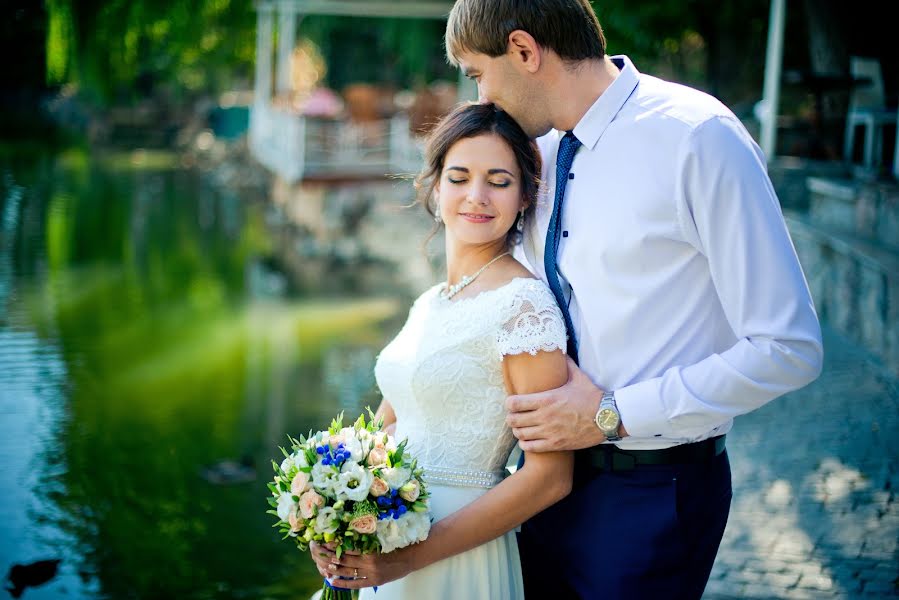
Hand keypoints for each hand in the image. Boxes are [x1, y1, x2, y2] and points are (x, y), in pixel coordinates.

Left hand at [309, 541, 413, 589]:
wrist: (412, 557)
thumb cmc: (396, 544)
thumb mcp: (380, 538)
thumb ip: (365, 539)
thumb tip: (348, 534)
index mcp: (370, 549)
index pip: (347, 547)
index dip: (335, 545)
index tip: (324, 541)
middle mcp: (369, 562)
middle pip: (344, 559)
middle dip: (330, 556)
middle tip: (318, 551)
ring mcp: (371, 573)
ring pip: (347, 571)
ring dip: (333, 568)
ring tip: (322, 565)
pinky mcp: (374, 582)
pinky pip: (355, 584)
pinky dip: (343, 583)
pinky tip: (332, 580)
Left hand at [506, 356, 620, 451]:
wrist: (607, 417)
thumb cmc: (592, 397)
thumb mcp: (578, 377)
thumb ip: (566, 364)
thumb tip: (561, 350)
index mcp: (546, 399)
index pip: (514, 403)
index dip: (509, 403)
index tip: (512, 402)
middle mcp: (544, 416)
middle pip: (513, 420)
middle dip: (511, 417)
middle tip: (515, 416)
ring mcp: (549, 432)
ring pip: (520, 434)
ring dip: (518, 431)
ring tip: (522, 428)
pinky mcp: (556, 444)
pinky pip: (531, 447)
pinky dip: (526, 444)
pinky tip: (529, 439)